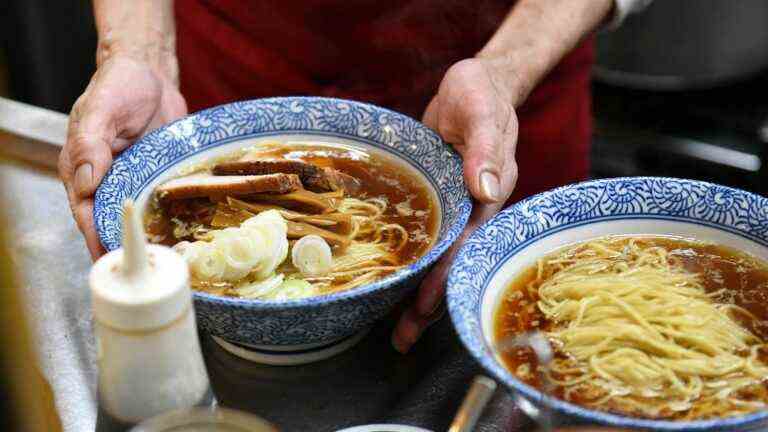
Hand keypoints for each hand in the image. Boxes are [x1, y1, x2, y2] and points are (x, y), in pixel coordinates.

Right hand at [59, 55, 186, 259]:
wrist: (150, 73)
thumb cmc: (118, 86)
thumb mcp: (102, 110)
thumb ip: (91, 143)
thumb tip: (85, 181)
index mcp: (83, 167)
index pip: (85, 211)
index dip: (97, 237)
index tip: (111, 257)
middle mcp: (107, 179)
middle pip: (111, 222)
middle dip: (124, 245)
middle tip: (144, 268)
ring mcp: (134, 180)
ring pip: (136, 217)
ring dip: (147, 237)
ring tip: (165, 260)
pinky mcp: (157, 176)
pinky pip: (160, 202)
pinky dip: (167, 218)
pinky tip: (182, 234)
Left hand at [392, 58, 519, 352]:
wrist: (478, 85)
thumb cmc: (482, 94)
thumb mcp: (482, 112)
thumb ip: (485, 148)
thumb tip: (483, 188)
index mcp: (490, 194)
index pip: (467, 243)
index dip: (446, 274)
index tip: (426, 303)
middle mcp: (474, 208)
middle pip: (453, 263)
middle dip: (431, 300)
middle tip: (404, 338)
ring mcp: (456, 208)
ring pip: (438, 258)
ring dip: (419, 292)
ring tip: (397, 331)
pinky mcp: (439, 201)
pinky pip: (426, 238)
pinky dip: (411, 262)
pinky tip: (393, 282)